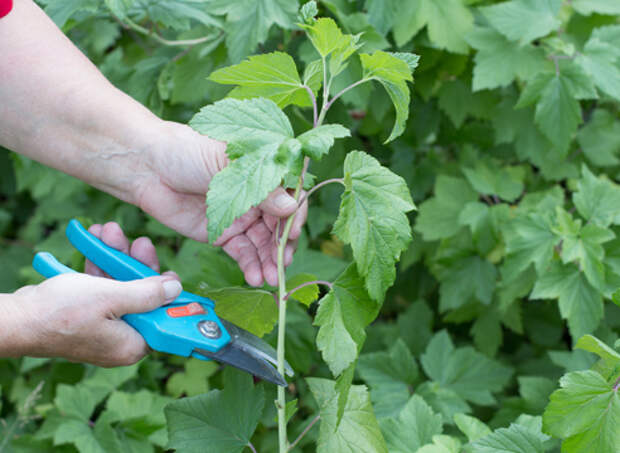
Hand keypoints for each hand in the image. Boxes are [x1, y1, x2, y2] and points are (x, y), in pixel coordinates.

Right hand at [10, 222, 181, 366]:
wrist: (15, 318)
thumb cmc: (60, 313)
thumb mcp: (112, 298)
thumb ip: (148, 294)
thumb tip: (175, 289)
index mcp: (132, 344)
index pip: (163, 320)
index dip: (169, 296)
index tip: (172, 273)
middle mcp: (120, 340)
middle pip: (143, 299)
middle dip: (137, 265)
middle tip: (139, 242)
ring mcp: (102, 327)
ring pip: (120, 289)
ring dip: (116, 259)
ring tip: (109, 231)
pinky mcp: (86, 316)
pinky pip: (102, 290)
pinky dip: (99, 268)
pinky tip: (95, 241)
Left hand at [133, 121, 307, 286]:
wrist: (147, 166)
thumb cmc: (187, 150)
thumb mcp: (227, 164)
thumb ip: (261, 188)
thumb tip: (291, 206)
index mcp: (263, 171)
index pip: (290, 196)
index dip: (295, 216)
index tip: (293, 233)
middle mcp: (256, 195)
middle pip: (279, 224)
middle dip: (284, 246)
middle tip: (283, 263)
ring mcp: (240, 216)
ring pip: (264, 243)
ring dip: (270, 261)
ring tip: (272, 278)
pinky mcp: (222, 234)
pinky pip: (243, 253)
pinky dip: (251, 266)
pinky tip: (256, 277)